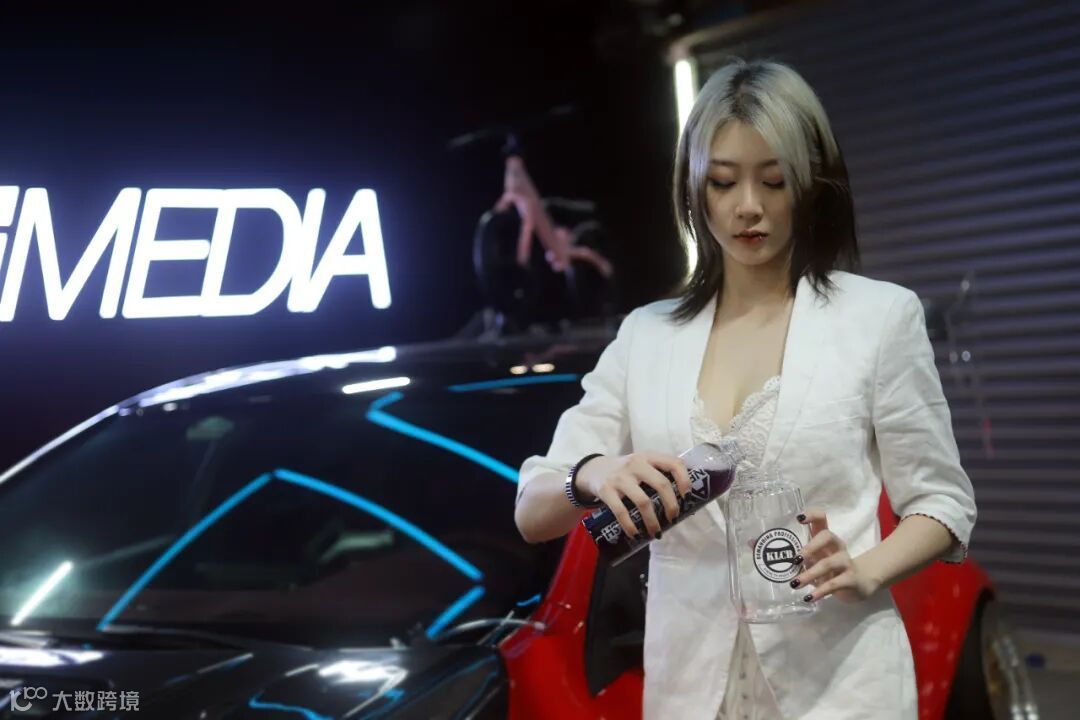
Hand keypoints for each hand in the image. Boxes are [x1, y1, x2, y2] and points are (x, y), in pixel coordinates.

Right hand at [575, 453, 691, 538]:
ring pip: (643, 502)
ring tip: (656, 532)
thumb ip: (658, 474)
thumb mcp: (642, 465)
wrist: (593, 470)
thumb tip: (682, 502)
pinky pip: (621, 512)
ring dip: (653, 521)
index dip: (685, 480)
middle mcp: (635, 464)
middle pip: (661, 484)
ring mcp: (620, 477)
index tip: (687, 497)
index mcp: (648, 457)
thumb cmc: (626, 472)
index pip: (674, 463)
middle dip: (671, 505)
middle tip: (673, 518)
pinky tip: (635, 534)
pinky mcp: (606, 490)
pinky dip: (630, 526)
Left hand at [791, 508, 880, 602]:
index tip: (799, 518)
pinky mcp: (851, 579)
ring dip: (810, 574)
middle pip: (827, 536)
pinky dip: (819, 591)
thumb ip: (798, 557)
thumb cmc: (832, 568)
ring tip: (794, 584)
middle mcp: (837, 546)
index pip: (822, 519)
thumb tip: (766, 553)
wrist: (861, 583)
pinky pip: (834, 584)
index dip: (812, 515)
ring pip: (828, 564)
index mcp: (826, 539)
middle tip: (796, 559)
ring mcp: (845, 562)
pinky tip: (808, 597)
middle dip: (810, 546)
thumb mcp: (815, 559)